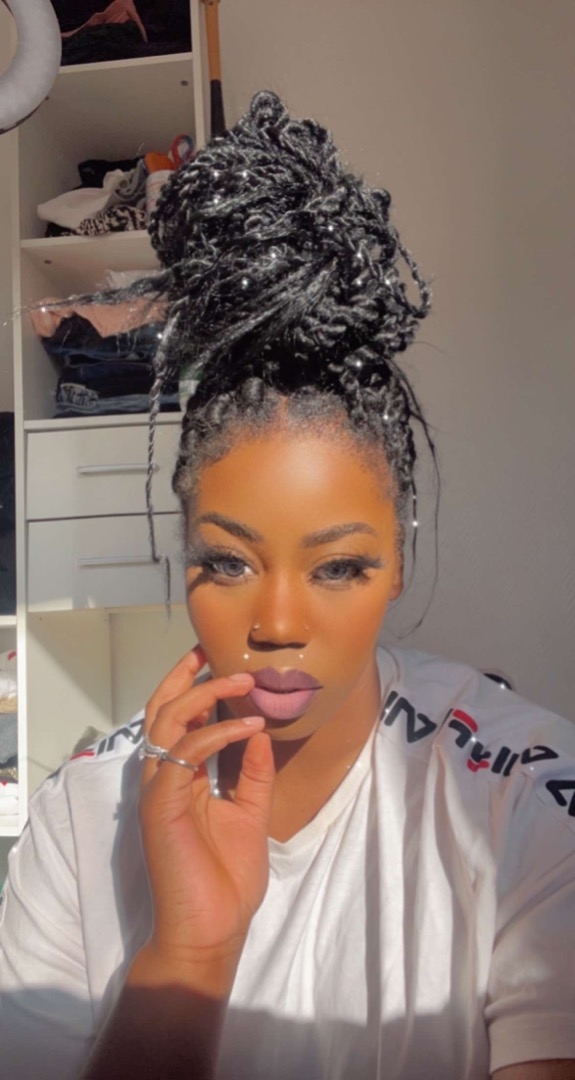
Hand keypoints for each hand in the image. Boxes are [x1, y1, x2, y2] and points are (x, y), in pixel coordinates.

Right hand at [138, 646, 273, 973]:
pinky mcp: (160, 806)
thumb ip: (252, 772)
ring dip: (204, 695)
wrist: (213, 931)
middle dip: (185, 676)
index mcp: (180, 778)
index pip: (179, 720)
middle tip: (211, 648)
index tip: (220, 659)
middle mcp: (164, 778)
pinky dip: (215, 735)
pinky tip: (247, 727)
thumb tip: (260, 730)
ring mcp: (158, 790)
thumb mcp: (250, 812)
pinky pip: (183, 754)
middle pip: (162, 710)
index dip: (194, 687)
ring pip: (168, 722)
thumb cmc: (227, 878)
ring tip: (242, 680)